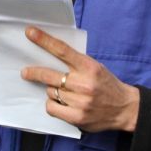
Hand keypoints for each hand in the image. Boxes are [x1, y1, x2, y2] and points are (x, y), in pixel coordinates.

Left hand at [20, 26, 140, 132]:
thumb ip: (76, 64)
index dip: (44, 40)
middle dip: (34, 73)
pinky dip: (53, 104)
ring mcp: (80, 102)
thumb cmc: (107, 85)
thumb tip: (50, 58)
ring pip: (51, 92)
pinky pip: (52, 107)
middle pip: (49, 75)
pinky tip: (61, 103)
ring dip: (53, 91)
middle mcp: (84, 83)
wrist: (125, 108)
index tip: (30, 32)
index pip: (62, 50)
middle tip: (26, 72)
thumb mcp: (95, 67)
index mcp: (89, 67)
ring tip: (65, 92)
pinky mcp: (77, 117)